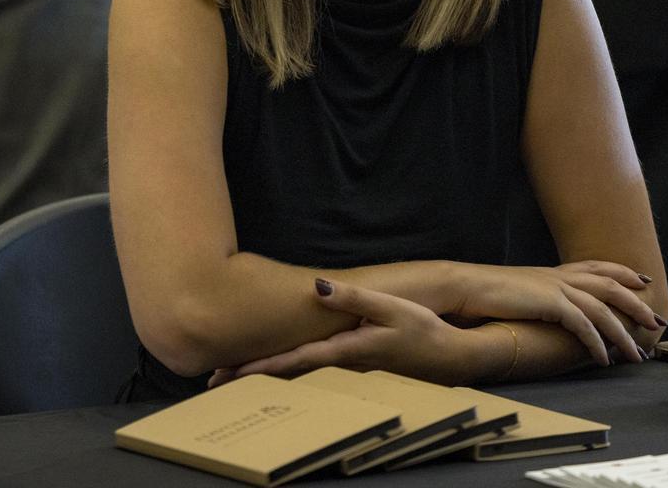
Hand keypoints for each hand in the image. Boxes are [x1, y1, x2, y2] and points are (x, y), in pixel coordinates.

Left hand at [224, 278, 492, 384]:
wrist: (451, 358)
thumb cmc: (423, 331)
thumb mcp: (391, 308)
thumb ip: (353, 298)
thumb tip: (316, 288)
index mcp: (345, 350)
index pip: (293, 360)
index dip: (259, 367)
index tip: (228, 373)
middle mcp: (341, 364)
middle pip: (288, 373)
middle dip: (252, 376)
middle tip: (216, 380)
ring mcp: (348, 369)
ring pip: (299, 374)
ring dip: (267, 375)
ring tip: (235, 376)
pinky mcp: (356, 366)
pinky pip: (314, 370)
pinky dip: (290, 371)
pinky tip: (279, 369)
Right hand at [445, 261, 661, 366]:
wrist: (464, 287)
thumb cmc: (485, 293)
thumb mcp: (519, 292)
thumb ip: (537, 297)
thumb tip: (548, 310)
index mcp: (553, 272)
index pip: (597, 267)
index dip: (622, 272)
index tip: (642, 280)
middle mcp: (560, 276)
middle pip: (611, 285)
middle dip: (636, 303)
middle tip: (656, 320)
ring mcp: (556, 288)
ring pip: (603, 308)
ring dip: (623, 332)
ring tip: (637, 352)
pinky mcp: (550, 303)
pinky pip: (583, 325)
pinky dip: (598, 343)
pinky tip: (606, 359)